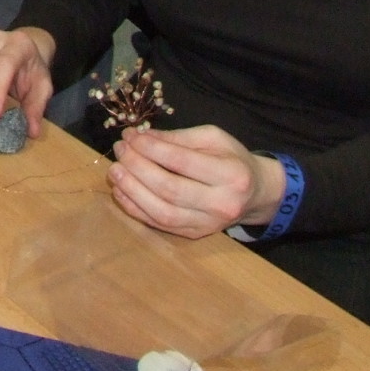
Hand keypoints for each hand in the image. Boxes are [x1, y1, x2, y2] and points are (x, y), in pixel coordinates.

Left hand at [106, 124, 283, 239]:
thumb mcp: (212, 138)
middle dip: (137, 167)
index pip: (182, 161)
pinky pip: (159, 225)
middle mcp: (222, 204)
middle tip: (119, 150)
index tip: (129, 136)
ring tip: (114, 171)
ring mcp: (208, 224)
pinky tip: (121, 192)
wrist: (255, 193)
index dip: (151, 148)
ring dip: (132, 190)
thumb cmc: (232, 159)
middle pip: (169, 189)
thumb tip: (139, 137)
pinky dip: (136, 209)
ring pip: (162, 212)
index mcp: (231, 174)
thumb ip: (177, 138)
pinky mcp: (195, 235)